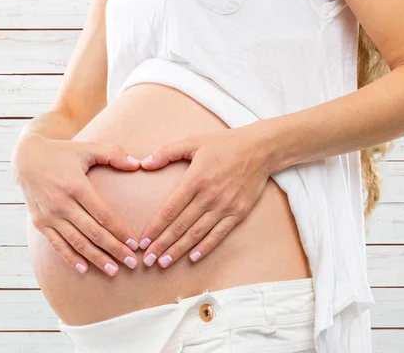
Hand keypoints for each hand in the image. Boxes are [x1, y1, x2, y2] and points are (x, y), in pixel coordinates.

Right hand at [12, 133, 141, 275]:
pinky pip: (57, 244)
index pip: (103, 214)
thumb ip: (114, 154)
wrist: (26, 158)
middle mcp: (61, 203)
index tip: (134, 244)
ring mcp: (49, 215)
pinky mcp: (39, 222)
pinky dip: (70, 258)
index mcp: (76, 186)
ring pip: (77, 242)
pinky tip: (84, 269)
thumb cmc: (61, 153)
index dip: (120, 231)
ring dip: (96, 258)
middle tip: (132, 263)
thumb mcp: (87, 147)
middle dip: (114, 249)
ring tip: (113, 270)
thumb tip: (138, 165)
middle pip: (93, 232)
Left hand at [137, 127, 271, 267]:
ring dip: (179, 250)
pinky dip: (205, 247)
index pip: (170, 209)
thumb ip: (167, 152)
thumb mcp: (193, 141)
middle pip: (181, 226)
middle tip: (147, 260)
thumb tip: (144, 163)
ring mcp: (224, 207)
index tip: (143, 241)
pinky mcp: (238, 213)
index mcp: (195, 180)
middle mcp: (209, 197)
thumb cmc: (224, 143)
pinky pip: (219, 234)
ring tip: (163, 263)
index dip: (155, 227)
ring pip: (197, 234)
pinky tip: (192, 257)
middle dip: (162, 245)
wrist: (261, 149)